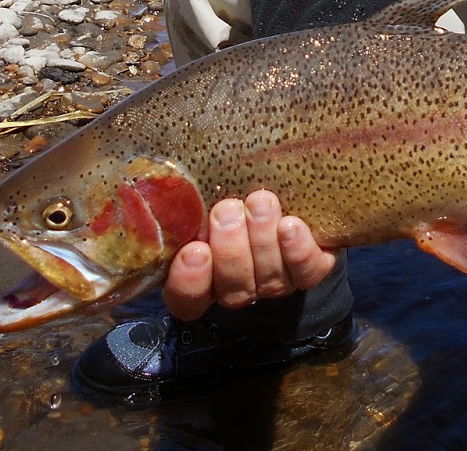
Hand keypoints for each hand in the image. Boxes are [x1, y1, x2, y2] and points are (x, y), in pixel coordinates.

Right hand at [162, 191, 337, 320]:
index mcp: (203, 272)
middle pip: (232, 288)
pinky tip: (290, 226)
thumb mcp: (204, 187)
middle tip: (226, 211)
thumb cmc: (232, 183)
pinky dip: (298, 251)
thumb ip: (186, 193)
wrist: (292, 187)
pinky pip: (306, 272)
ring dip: (262, 241)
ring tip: (260, 203)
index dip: (189, 282)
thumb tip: (157, 168)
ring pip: (269, 279)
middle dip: (230, 250)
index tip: (193, 250)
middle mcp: (239, 284)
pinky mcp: (310, 269)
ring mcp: (276, 280)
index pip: (186, 298)